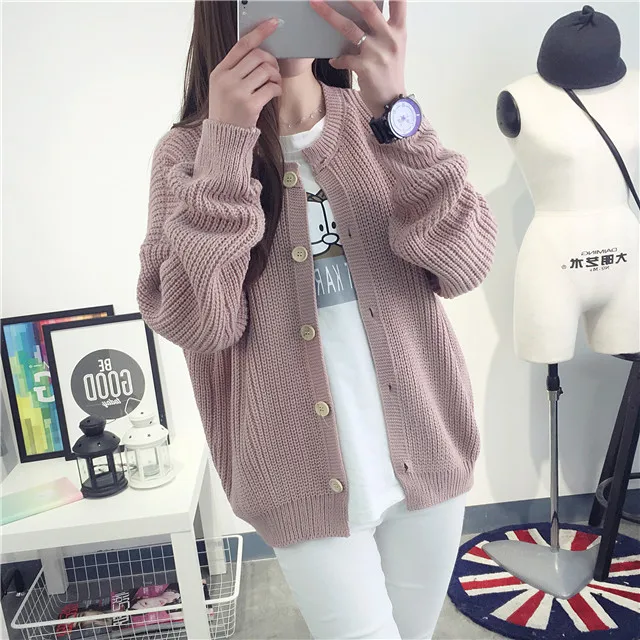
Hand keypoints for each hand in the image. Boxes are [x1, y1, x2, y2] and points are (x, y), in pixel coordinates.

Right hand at [208, 19, 281, 127]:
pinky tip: (275, 93)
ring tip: (274, 84)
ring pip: (266, 71)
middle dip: (271, 61)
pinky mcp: (250, 106)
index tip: (273, 23)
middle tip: (273, 71)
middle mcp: (227, 80)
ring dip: (276, 75)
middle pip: (257, 56)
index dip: (259, 32)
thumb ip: (235, 70)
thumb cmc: (227, 111)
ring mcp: (238, 93)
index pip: (241, 45)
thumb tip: (259, 53)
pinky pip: (271, 88)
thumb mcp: (223, 87)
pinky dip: (277, 89)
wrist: (224, 138)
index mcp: (219, 72)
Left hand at [310, 0, 406, 117]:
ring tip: (315, 4)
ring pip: (349, 29)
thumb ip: (382, 29)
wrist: (392, 103)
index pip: (399, 0)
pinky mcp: (365, 68)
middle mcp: (390, 38)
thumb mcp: (393, 47)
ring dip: (330, 15)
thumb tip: (358, 12)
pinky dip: (337, 59)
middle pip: (367, 7)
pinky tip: (334, 60)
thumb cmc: (390, 73)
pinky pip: (344, 58)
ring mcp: (378, 52)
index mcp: (400, 30)